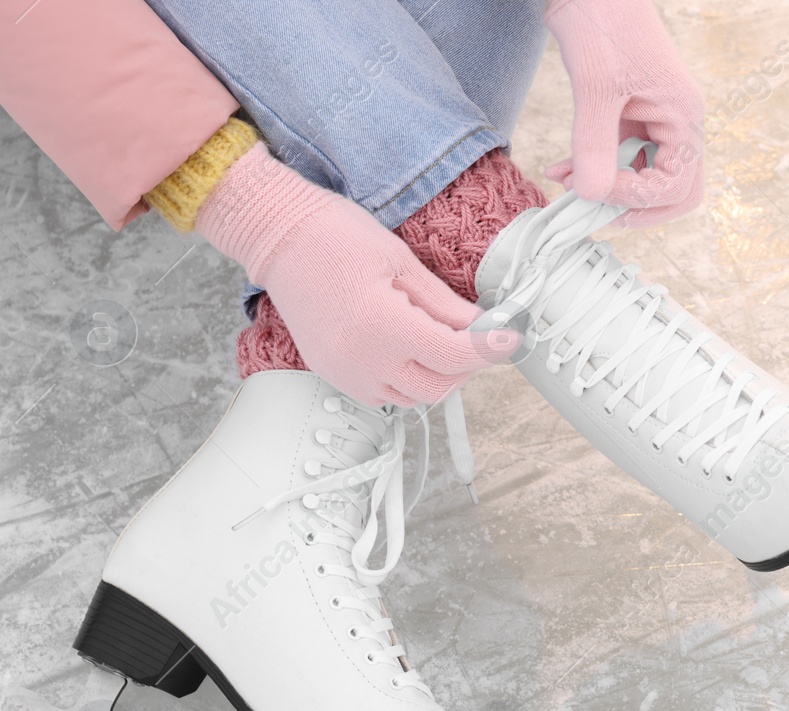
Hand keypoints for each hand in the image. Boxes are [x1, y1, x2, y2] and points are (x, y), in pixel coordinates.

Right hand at [196, 145, 518, 405]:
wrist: (278, 236)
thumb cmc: (337, 236)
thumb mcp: (403, 262)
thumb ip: (444, 304)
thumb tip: (482, 327)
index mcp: (382, 324)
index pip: (453, 355)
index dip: (489, 349)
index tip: (510, 338)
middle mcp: (362, 358)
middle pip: (438, 387)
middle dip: (466, 366)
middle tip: (477, 337)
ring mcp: (345, 372)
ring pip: (413, 398)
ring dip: (438, 376)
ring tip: (442, 341)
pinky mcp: (334, 375)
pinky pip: (386, 395)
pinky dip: (408, 380)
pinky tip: (410, 349)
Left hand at [543, 0, 704, 225]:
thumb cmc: (602, 23)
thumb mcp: (594, 88)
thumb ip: (593, 146)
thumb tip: (590, 196)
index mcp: (682, 117)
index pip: (676, 186)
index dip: (637, 198)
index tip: (596, 189)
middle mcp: (675, 124)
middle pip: (674, 191)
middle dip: (634, 207)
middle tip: (595, 211)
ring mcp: (654, 122)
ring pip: (643, 178)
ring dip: (606, 189)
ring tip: (566, 182)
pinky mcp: (629, 117)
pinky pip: (619, 159)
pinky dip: (593, 169)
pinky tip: (562, 168)